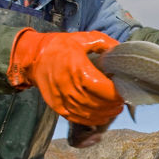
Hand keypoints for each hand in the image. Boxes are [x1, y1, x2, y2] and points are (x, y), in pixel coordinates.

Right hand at [7, 29, 123, 125]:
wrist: (33, 56)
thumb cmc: (59, 46)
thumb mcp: (82, 38)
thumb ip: (103, 43)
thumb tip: (120, 50)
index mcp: (77, 69)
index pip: (101, 87)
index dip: (115, 93)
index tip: (124, 92)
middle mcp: (69, 86)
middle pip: (96, 103)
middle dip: (112, 105)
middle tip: (122, 102)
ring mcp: (62, 98)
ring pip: (87, 113)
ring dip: (104, 114)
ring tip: (115, 109)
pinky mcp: (57, 106)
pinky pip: (76, 117)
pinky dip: (90, 120)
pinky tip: (101, 117)